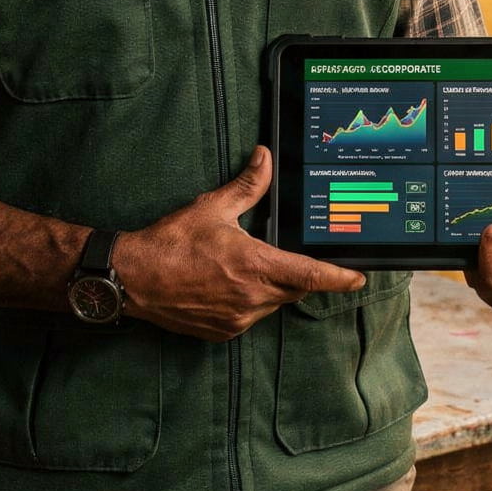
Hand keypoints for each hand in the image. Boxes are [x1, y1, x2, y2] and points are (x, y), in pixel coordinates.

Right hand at [112, 145, 365, 340]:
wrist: (132, 279)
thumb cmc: (170, 243)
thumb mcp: (211, 208)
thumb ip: (247, 186)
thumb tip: (265, 158)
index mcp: (255, 265)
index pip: (310, 275)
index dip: (339, 278)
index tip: (359, 278)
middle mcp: (251, 297)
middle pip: (294, 289)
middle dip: (297, 275)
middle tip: (286, 258)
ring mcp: (237, 319)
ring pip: (271, 304)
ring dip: (269, 288)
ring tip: (242, 267)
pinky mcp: (222, 332)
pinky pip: (248, 318)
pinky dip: (248, 302)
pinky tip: (226, 285)